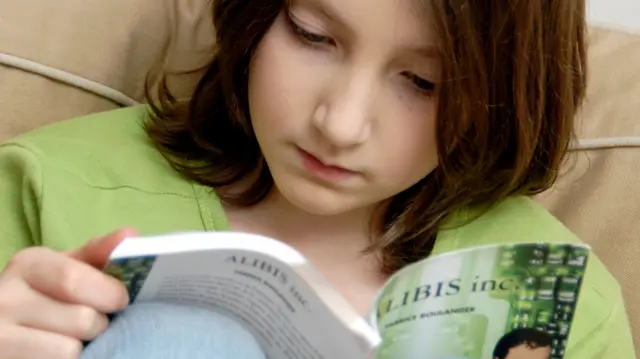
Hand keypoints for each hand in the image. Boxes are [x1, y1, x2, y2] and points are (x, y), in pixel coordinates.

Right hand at [0, 228, 134, 358]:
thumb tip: (130, 236)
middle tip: (94, 323)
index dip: (109, 293)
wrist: (6, 328)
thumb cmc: (44, 295)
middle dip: (99, 323)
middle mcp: (5, 298)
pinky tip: (56, 352)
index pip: (74, 280)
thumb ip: (98, 254)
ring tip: (72, 338)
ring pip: (71, 349)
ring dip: (84, 347)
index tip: (121, 301)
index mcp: (27, 265)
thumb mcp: (65, 269)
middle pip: (81, 318)